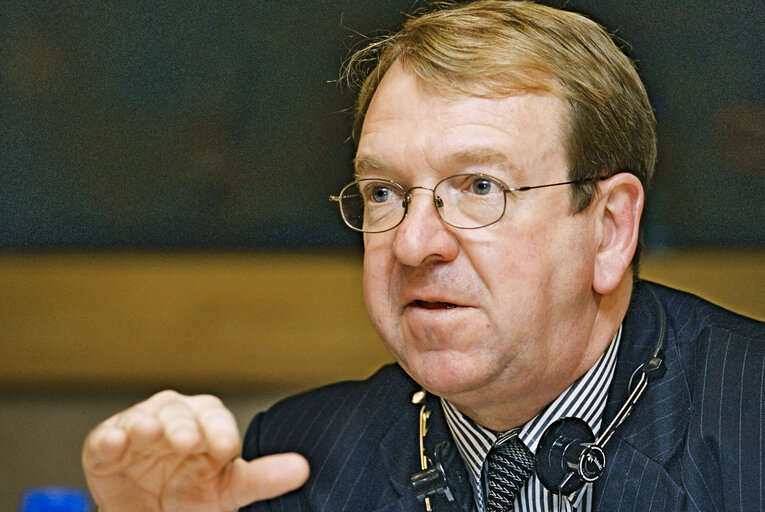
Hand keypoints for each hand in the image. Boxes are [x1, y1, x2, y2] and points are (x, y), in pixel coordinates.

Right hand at [82, 390, 308, 511]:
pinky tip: (115, 444)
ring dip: (146, 424)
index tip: (226, 449)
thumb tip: (304, 468)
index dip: (220, 431)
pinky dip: (109, 438)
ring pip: (144, 417)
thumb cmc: (193, 495)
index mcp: (207, 423)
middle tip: (188, 442)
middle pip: (180, 412)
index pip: (217, 418)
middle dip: (184, 426)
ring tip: (150, 432)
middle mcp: (175, 417)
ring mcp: (139, 428)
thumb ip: (263, 478)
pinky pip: (106, 437)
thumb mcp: (228, 490)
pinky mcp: (106, 446)